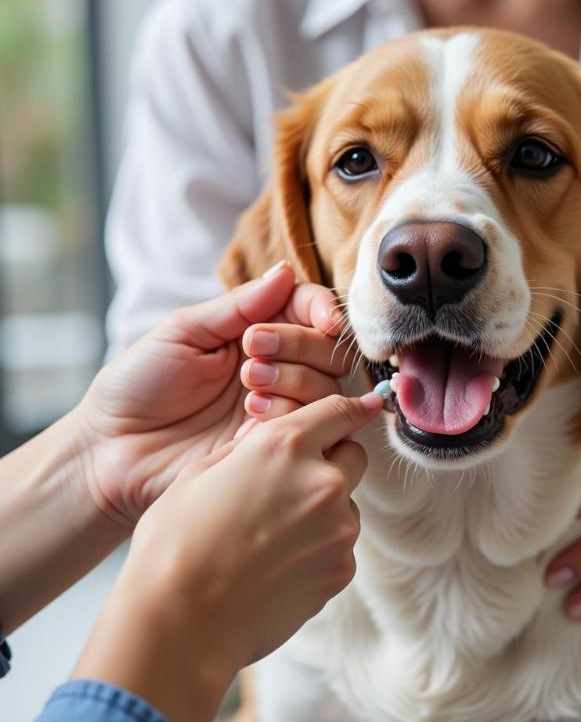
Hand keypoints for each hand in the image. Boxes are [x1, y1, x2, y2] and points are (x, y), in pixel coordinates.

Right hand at [73, 391, 383, 721]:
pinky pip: (340, 544)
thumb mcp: (199, 473)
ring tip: (272, 535)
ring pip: (347, 503)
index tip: (365, 406)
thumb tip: (268, 436)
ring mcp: (338, 528)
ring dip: (324, 507)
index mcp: (285, 446)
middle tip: (294, 479)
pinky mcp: (342, 569)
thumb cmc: (175, 545)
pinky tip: (277, 564)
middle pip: (354, 454)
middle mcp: (323, 481)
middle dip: (334, 458)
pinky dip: (320, 547)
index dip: (352, 407)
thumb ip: (247, 448)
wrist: (180, 626)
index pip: (339, 411)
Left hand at [77, 262, 347, 527]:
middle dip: (299, 344)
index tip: (322, 320)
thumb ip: (238, 306)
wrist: (112, 450)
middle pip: (326, 349)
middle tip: (253, 350)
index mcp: (252, 331)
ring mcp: (276, 408)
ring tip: (248, 385)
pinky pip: (307, 426)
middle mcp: (275, 367)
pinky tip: (248, 420)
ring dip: (293, 379)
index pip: (307, 310)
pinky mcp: (273, 445)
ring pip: (325, 388)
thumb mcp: (183, 333)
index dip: (322, 310)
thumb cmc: (138, 385)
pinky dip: (285, 415)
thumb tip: (286, 272)